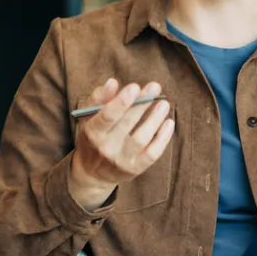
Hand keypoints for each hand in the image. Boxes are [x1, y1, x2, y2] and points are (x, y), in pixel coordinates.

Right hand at [69, 79, 174, 209]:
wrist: (91, 173)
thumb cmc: (91, 138)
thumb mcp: (87, 117)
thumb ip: (98, 98)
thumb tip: (112, 82)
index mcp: (92, 133)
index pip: (107, 117)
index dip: (121, 102)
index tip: (135, 87)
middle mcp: (105, 148)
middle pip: (127, 123)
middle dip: (142, 104)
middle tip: (155, 87)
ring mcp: (121, 160)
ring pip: (141, 138)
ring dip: (155, 119)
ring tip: (163, 104)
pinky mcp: (135, 169)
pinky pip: (152, 154)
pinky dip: (163, 138)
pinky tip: (168, 123)